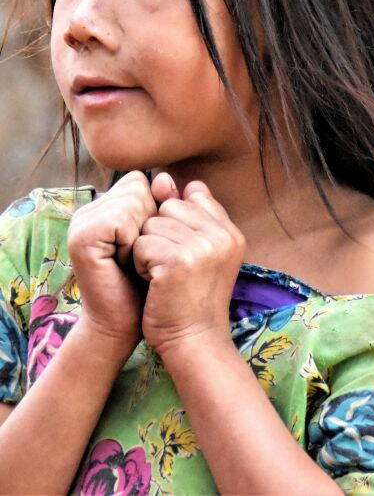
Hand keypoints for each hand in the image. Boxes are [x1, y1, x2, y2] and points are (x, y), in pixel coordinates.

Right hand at [67, 170, 166, 350]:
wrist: (125, 322)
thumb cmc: (148, 281)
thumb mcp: (161, 238)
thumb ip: (164, 206)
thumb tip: (166, 176)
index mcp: (105, 207)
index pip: (139, 181)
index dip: (154, 208)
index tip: (149, 242)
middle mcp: (89, 211)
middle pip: (137, 186)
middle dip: (150, 219)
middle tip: (139, 253)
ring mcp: (82, 223)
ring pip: (132, 199)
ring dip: (143, 231)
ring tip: (132, 258)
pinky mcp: (81, 238)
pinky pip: (121, 218)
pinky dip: (132, 240)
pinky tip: (124, 261)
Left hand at [134, 180, 244, 357]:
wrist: (194, 341)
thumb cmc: (191, 298)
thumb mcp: (199, 252)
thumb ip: (186, 214)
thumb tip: (162, 177)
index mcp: (231, 231)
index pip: (194, 196)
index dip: (177, 221)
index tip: (181, 251)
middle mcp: (222, 234)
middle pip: (170, 207)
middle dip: (160, 234)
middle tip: (172, 267)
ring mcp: (203, 246)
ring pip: (153, 224)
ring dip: (148, 249)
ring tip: (163, 276)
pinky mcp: (179, 261)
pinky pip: (142, 243)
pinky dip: (140, 264)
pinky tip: (155, 283)